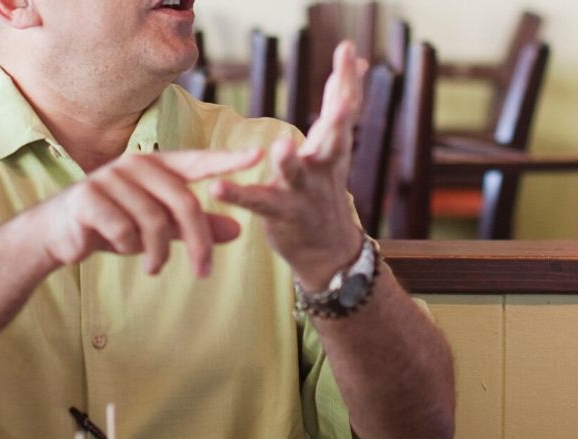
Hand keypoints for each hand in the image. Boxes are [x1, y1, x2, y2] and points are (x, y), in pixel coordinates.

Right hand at [42, 149, 261, 276]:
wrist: (59, 235)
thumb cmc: (115, 226)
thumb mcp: (160, 228)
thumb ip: (196, 227)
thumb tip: (238, 230)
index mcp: (156, 166)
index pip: (198, 161)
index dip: (227, 160)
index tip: (259, 155)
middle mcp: (135, 165)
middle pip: (184, 202)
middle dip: (199, 242)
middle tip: (203, 272)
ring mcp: (110, 178)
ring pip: (155, 221)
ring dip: (159, 253)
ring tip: (154, 267)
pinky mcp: (88, 198)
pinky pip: (124, 230)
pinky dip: (129, 248)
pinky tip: (122, 249)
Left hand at [211, 40, 369, 289]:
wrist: (330, 250)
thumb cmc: (326, 188)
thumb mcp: (336, 145)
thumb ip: (339, 105)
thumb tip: (359, 62)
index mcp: (334, 146)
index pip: (345, 108)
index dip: (348, 79)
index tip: (349, 49)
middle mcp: (323, 165)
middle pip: (334, 136)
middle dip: (339, 115)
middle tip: (343, 96)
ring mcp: (302, 191)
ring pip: (296, 173)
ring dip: (290, 161)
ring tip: (281, 146)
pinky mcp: (280, 213)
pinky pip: (256, 202)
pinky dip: (237, 195)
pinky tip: (218, 187)